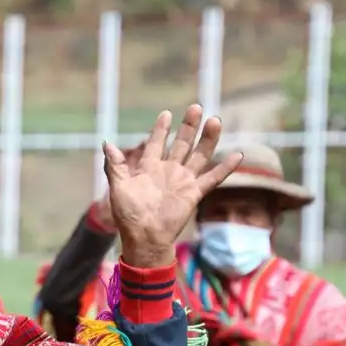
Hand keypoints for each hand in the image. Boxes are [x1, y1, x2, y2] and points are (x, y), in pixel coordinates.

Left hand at [105, 105, 241, 267]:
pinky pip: (212, 178)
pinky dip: (225, 167)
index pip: (156, 143)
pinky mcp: (194, 193)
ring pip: (199, 155)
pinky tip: (238, 154)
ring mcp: (183, 181)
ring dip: (208, 139)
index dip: (161, 129)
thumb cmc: (128, 215)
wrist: (144, 237)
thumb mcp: (118, 186)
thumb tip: (106, 142)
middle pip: (181, 143)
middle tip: (195, 107)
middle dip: (188, 126)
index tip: (166, 114)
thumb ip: (114, 165)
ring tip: (215, 120)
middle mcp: (168, 171)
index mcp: (148, 168)